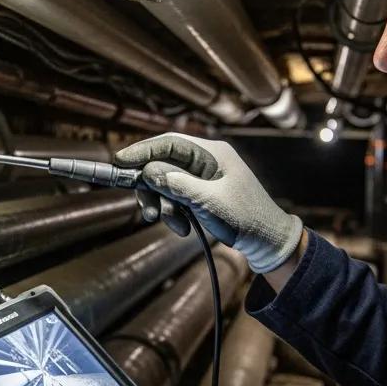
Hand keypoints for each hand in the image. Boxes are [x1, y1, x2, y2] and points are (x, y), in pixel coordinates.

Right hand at [114, 134, 302, 273]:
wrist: (268, 242)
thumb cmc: (247, 219)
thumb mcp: (210, 202)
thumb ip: (178, 185)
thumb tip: (148, 171)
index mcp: (212, 153)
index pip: (170, 143)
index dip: (142, 151)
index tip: (119, 161)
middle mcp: (205, 161)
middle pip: (162, 164)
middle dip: (152, 189)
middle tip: (147, 211)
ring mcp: (202, 178)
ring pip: (165, 184)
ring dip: (163, 206)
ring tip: (176, 226)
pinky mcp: (200, 195)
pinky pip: (174, 198)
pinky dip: (173, 213)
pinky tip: (183, 228)